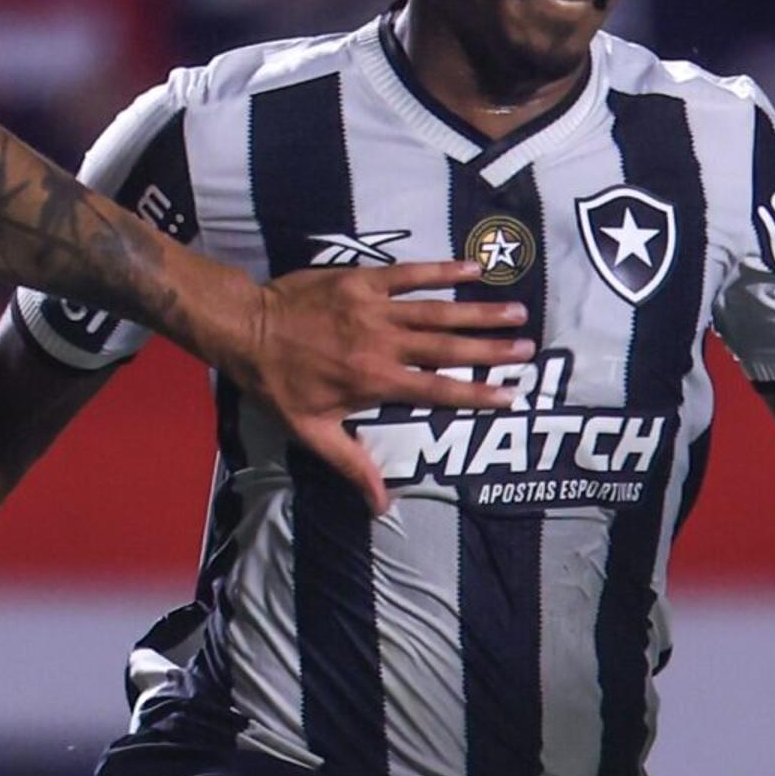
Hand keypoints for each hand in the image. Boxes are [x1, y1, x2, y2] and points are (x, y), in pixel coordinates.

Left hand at [226, 259, 530, 514]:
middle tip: (528, 349)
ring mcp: (375, 308)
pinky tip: (474, 269)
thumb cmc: (278, 384)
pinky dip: (443, 270)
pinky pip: (411, 274)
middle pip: (448, 349)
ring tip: (516, 313)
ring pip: (438, 310)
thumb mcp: (311, 432)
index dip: (476, 394)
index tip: (510, 395)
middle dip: (491, 350)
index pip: (437, 391)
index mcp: (374, 382)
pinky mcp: (363, 279)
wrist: (246, 328)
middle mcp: (382, 344)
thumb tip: (382, 506)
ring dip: (479, 312)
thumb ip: (352, 465)